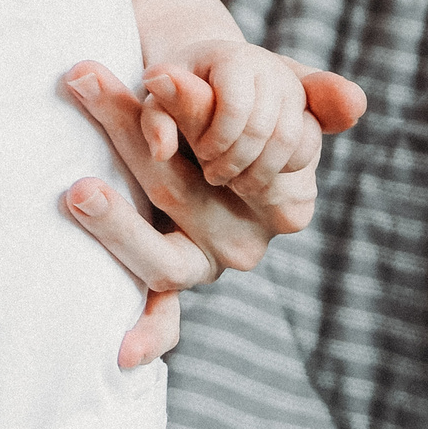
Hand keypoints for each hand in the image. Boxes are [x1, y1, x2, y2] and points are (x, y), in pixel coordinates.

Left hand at [62, 56, 365, 367]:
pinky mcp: (164, 279)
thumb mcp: (282, 86)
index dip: (193, 112)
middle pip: (179, 191)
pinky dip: (149, 334)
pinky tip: (122, 353)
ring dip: (115, 223)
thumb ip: (316, 94)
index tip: (157, 76)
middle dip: (128, 136)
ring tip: (75, 187)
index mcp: (282, 203)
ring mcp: (200, 263)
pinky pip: (162, 316)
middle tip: (84, 82)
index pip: (237, 157)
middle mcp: (241, 241)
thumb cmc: (241, 97)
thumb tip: (351, 101)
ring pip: (160, 255)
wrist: (200, 120)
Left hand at [140, 40, 309, 190]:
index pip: (235, 106)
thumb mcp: (158, 102)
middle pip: (264, 127)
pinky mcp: (305, 107)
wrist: (209, 76)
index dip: (219, 140)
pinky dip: (285, 168)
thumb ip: (156, 122)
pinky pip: (308, 145)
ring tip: (235, 183)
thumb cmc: (177, 92)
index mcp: (230, 57)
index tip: (202, 154)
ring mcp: (291, 86)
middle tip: (215, 176)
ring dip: (262, 170)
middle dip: (238, 161)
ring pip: (290, 139)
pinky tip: (257, 175)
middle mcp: (268, 66)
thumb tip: (161, 151)